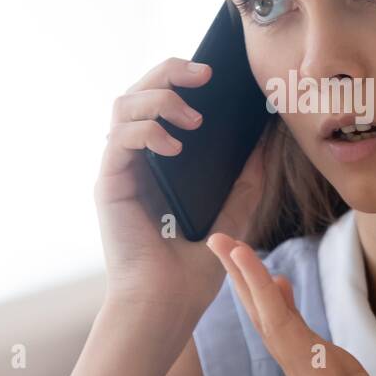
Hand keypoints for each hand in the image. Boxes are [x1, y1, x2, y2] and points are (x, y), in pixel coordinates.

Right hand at [94, 57, 266, 330]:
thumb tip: (267, 133)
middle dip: (169, 71)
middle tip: (205, 73)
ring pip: (122, 104)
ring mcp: (119, 169)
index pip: (162, 99)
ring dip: (159, 98)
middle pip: (138, 90)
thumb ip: (249, 173)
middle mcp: (135, 157)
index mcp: (160, 158)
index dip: (182, 75)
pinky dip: (147, 132)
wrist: (169, 304)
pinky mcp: (108, 184)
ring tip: (192, 117)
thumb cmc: (196, 265)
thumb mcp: (237, 210)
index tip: (217, 71)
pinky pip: (118, 139)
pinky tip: (174, 146)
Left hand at [206, 235, 375, 375]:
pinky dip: (285, 307)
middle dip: (243, 279)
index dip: (259, 289)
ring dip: (258, 288)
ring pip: (276, 324)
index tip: (239, 253)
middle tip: (220, 240)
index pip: (280, 326)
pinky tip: (282, 289)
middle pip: (266, 319)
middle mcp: (306, 374)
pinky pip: (297, 334)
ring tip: (241, 254)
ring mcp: (312, 374)